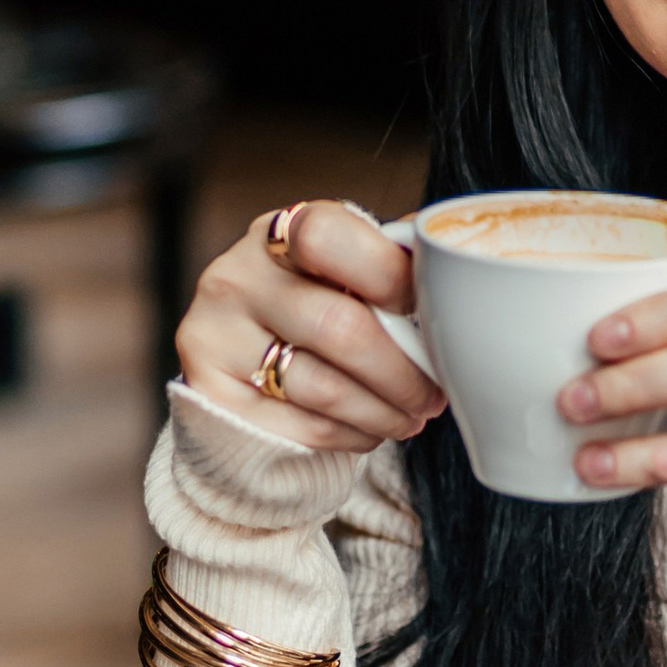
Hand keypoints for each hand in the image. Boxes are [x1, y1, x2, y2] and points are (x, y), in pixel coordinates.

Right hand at [173, 199, 447, 455]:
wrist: (240, 367)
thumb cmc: (314, 308)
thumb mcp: (341, 272)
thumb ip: (388, 263)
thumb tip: (455, 268)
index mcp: (277, 233)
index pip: (328, 237)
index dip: (389, 274)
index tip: (426, 308)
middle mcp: (234, 276)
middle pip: (337, 326)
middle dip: (402, 370)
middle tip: (434, 393)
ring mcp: (214, 336)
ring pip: (324, 388)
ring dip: (384, 411)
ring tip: (411, 416)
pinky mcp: (210, 396)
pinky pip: (302, 427)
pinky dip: (352, 434)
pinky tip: (371, 429)